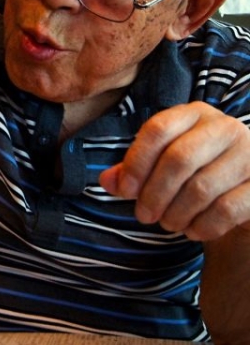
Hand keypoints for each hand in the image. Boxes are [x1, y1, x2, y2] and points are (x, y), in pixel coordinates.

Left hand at [99, 103, 249, 241]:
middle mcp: (226, 127)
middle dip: (154, 194)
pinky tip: (194, 230)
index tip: (125, 191)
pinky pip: (225, 210)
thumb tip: (107, 181)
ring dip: (176, 214)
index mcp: (196, 114)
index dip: (136, 162)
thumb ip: (133, 171)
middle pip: (178, 159)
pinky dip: (202, 227)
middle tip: (144, 216)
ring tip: (169, 224)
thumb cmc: (196, 177)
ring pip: (201, 188)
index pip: (158, 129)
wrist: (243, 197)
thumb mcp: (163, 167)